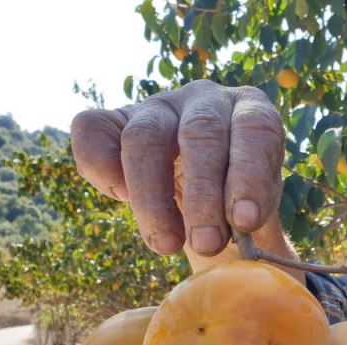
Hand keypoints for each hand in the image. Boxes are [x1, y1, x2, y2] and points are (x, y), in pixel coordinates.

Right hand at [70, 80, 284, 256]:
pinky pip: (92, 129)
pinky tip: (121, 199)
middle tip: (207, 244)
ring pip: (144, 138)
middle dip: (203, 197)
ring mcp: (159, 105)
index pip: (254, 131)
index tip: (245, 221)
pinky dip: (101, 167)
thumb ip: (247, 216)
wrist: (204, 194)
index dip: (250, 175)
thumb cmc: (237, 202)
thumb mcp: (253, 208)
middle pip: (199, 135)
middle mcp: (206, 99)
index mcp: (252, 110)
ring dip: (152, 198)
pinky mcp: (115, 118)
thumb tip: (230, 234)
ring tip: (167, 245)